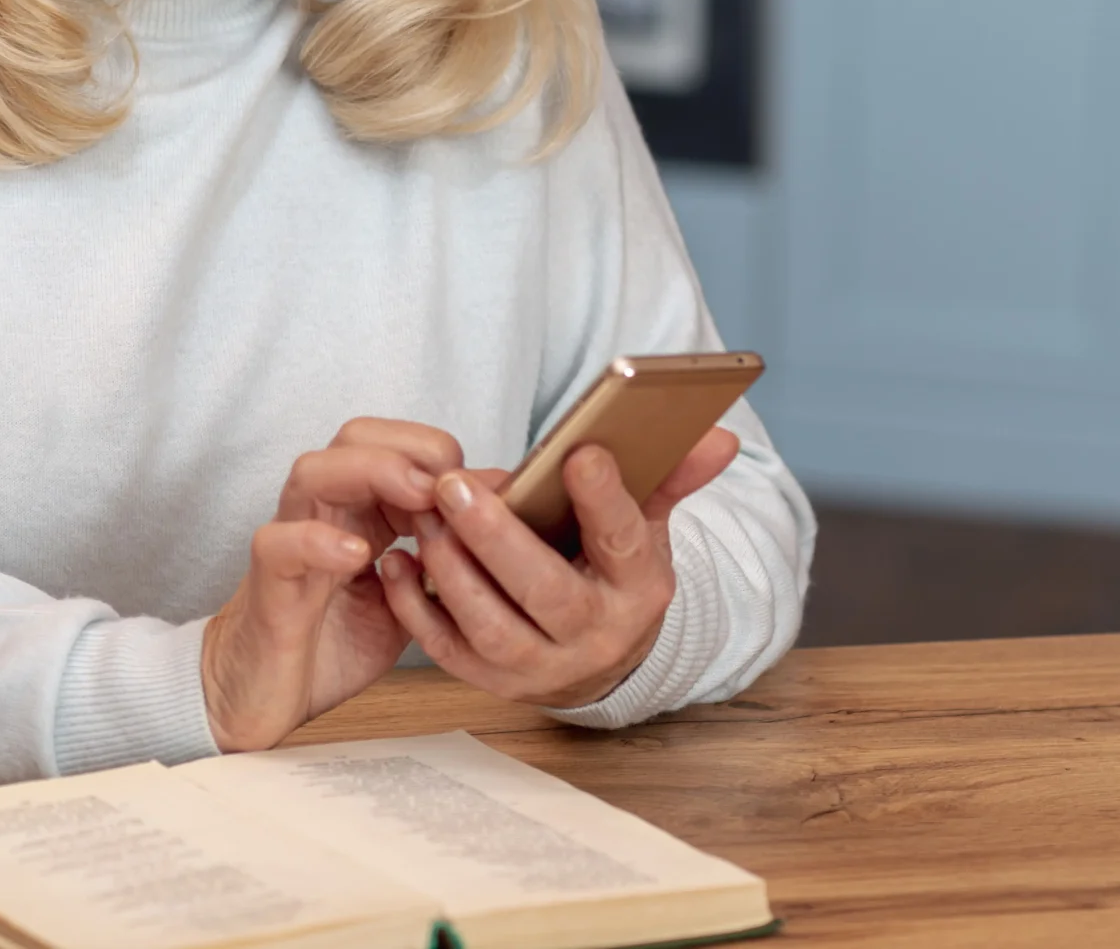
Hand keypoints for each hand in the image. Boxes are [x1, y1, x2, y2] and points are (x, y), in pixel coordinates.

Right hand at [200, 419, 462, 752]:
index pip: (395, 444)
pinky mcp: (269, 583)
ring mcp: (293, 541)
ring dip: (370, 475)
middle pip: (355, 439)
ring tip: (415, 503)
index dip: (439, 454)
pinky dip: (319, 540)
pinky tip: (358, 555)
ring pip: (313, 472)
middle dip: (410, 449)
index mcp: (361, 511)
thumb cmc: (335, 642)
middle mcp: (325, 514)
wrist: (267, 698)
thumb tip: (502, 516)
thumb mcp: (411, 599)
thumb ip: (446, 558)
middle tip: (449, 487)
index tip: (480, 488)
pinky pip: (280, 543)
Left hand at [378, 426, 739, 708]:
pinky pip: (450, 651)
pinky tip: (398, 562)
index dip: (605, 500)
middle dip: (498, 539)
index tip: (580, 453)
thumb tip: (721, 437)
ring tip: (424, 518)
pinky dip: (418, 609)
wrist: (599, 658)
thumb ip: (672, 476)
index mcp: (640, 588)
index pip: (625, 542)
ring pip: (494, 627)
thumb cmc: (613, 572)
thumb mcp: (649, 526)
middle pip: (547, 592)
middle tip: (454, 485)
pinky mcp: (494, 682)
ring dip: (452, 572)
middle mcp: (596, 634)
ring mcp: (543, 666)